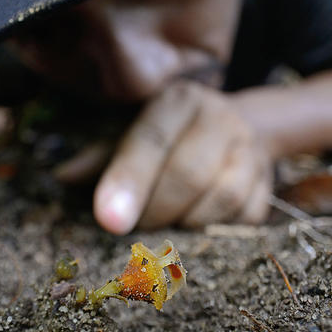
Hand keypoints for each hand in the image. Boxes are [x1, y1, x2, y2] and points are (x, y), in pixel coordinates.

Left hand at [92, 81, 273, 233]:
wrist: (241, 128)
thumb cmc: (171, 136)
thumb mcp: (132, 133)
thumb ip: (102, 157)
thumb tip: (63, 178)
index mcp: (179, 101)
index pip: (151, 141)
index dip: (129, 182)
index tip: (108, 220)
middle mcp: (220, 117)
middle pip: (189, 174)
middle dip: (155, 211)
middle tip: (136, 227)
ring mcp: (250, 150)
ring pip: (220, 199)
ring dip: (185, 223)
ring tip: (166, 224)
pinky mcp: (268, 183)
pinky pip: (243, 219)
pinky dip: (215, 230)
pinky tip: (197, 221)